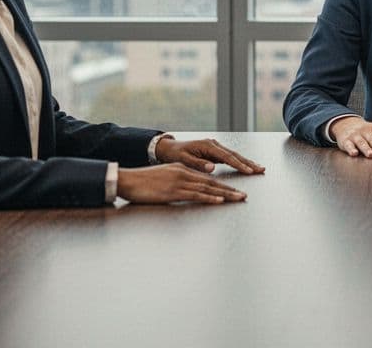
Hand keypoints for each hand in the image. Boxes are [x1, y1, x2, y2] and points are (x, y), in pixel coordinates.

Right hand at [118, 164, 247, 203]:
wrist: (127, 180)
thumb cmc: (142, 182)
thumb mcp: (164, 179)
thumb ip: (178, 183)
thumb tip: (188, 191)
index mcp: (183, 170)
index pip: (207, 178)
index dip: (223, 185)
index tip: (235, 191)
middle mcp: (184, 173)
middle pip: (212, 182)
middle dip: (230, 190)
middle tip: (244, 195)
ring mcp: (179, 182)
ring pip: (207, 188)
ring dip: (225, 194)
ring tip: (238, 199)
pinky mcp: (173, 191)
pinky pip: (195, 195)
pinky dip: (209, 198)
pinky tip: (219, 200)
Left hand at [156, 137, 264, 174]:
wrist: (169, 148)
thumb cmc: (175, 154)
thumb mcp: (183, 160)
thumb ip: (198, 164)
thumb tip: (212, 167)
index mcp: (207, 145)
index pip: (227, 156)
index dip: (239, 164)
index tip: (248, 171)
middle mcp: (214, 144)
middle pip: (235, 154)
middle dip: (249, 162)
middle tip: (261, 169)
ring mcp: (215, 147)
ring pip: (234, 155)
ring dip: (247, 162)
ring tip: (259, 168)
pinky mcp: (215, 151)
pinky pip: (230, 157)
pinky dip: (240, 162)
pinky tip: (247, 166)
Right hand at [330, 117, 371, 157]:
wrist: (346, 124)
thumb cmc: (366, 132)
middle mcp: (366, 130)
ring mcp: (355, 135)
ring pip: (361, 142)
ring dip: (366, 148)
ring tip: (371, 155)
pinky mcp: (345, 140)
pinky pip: (348, 145)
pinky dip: (351, 149)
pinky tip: (354, 153)